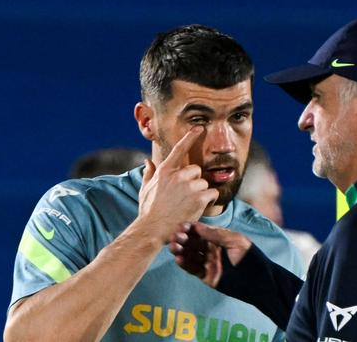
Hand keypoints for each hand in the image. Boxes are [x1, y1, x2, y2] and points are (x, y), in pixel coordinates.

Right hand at [137, 126, 218, 242]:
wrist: (153, 229)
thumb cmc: (148, 211)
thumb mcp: (145, 190)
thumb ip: (148, 174)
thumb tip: (147, 162)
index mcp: (164, 171)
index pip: (179, 149)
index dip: (190, 137)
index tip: (199, 128)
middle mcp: (177, 175)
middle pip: (196, 170)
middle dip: (194, 181)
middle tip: (185, 196)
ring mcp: (189, 186)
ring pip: (204, 183)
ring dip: (201, 193)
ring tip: (189, 205)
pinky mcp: (199, 198)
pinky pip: (212, 193)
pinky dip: (209, 201)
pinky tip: (198, 208)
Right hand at [169, 222, 251, 287]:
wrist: (258, 281)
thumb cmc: (250, 257)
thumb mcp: (235, 241)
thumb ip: (216, 234)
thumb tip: (197, 226)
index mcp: (219, 238)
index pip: (201, 231)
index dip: (190, 228)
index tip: (182, 226)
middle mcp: (211, 249)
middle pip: (193, 242)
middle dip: (183, 238)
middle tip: (175, 237)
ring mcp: (208, 262)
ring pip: (190, 255)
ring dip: (180, 250)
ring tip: (172, 247)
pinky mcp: (206, 275)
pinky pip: (193, 268)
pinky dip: (184, 263)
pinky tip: (178, 259)